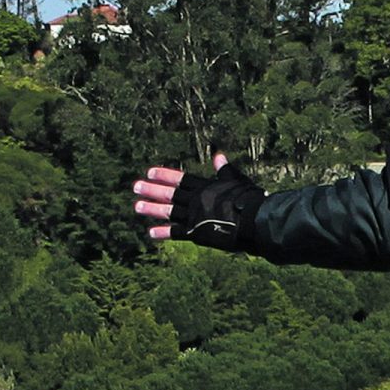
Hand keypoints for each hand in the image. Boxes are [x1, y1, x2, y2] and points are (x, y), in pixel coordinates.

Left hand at [133, 153, 263, 249]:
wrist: (253, 219)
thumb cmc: (249, 198)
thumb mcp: (237, 180)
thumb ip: (225, 170)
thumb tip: (218, 156)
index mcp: (206, 187)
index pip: (181, 179)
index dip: (165, 175)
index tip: (150, 172)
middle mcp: (196, 201)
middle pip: (170, 194)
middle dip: (152, 190)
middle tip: (136, 186)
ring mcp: (194, 217)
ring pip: (169, 212)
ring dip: (152, 209)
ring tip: (137, 206)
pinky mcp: (196, 232)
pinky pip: (177, 233)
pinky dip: (164, 233)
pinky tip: (151, 233)